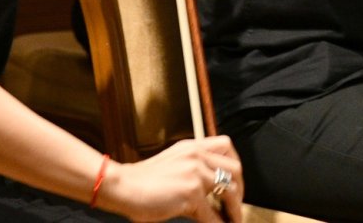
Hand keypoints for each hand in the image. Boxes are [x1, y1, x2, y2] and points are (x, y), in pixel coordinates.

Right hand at [98, 136, 242, 221]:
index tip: (234, 182)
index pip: (226, 146)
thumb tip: (209, 192)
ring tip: (232, 220)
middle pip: (235, 168)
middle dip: (240, 189)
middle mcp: (196, 155)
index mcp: (191, 147)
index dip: (234, 165)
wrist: (122, 186)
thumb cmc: (141, 180)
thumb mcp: (171, 164)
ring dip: (235, 209)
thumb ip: (190, 169)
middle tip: (235, 204)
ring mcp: (194, 173)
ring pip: (230, 191)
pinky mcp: (190, 192)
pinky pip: (213, 214)